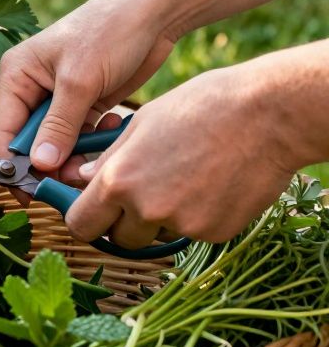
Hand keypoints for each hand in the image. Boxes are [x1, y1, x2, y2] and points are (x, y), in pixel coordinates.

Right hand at [0, 0, 176, 180]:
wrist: (153, 13)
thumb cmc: (108, 32)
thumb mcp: (79, 81)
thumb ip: (58, 126)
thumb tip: (39, 165)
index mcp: (17, 75)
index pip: (6, 130)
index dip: (15, 163)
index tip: (30, 192)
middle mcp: (33, 87)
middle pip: (31, 141)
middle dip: (51, 162)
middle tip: (74, 179)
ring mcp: (60, 97)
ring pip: (58, 144)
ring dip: (77, 155)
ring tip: (99, 155)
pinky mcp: (86, 103)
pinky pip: (82, 136)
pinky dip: (95, 141)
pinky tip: (114, 127)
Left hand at [66, 60, 312, 246]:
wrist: (266, 115)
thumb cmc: (199, 107)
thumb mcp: (142, 124)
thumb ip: (110, 159)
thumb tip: (85, 181)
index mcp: (118, 180)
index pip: (80, 224)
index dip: (84, 220)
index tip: (93, 212)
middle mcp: (146, 209)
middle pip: (118, 239)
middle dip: (123, 224)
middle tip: (139, 196)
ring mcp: (183, 224)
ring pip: (156, 235)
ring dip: (160, 220)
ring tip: (182, 178)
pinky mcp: (216, 232)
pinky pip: (192, 232)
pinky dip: (196, 216)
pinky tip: (211, 183)